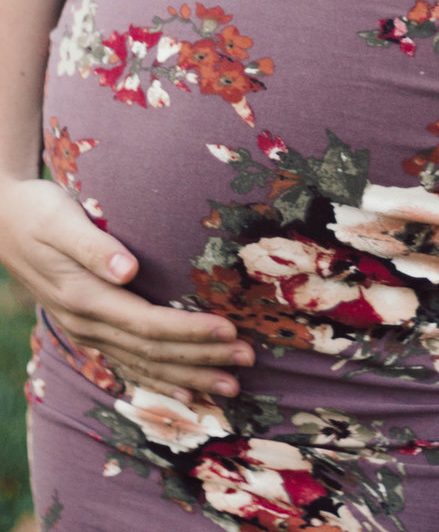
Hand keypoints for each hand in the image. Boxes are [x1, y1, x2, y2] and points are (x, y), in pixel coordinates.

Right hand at [0, 177, 252, 400]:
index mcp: (85, 297)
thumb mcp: (61, 220)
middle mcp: (87, 323)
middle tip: (248, 358)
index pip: (148, 324)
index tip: (229, 330)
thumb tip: (129, 270)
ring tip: (231, 385)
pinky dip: (161, 380)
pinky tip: (188, 394)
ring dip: (189, 376)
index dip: (190, 331)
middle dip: (202, 358)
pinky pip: (130, 363)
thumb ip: (94, 245)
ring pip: (144, 364)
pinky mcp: (90, 327)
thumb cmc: (38, 212)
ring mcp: (87, 330)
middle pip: (153, 351)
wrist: (2, 222)